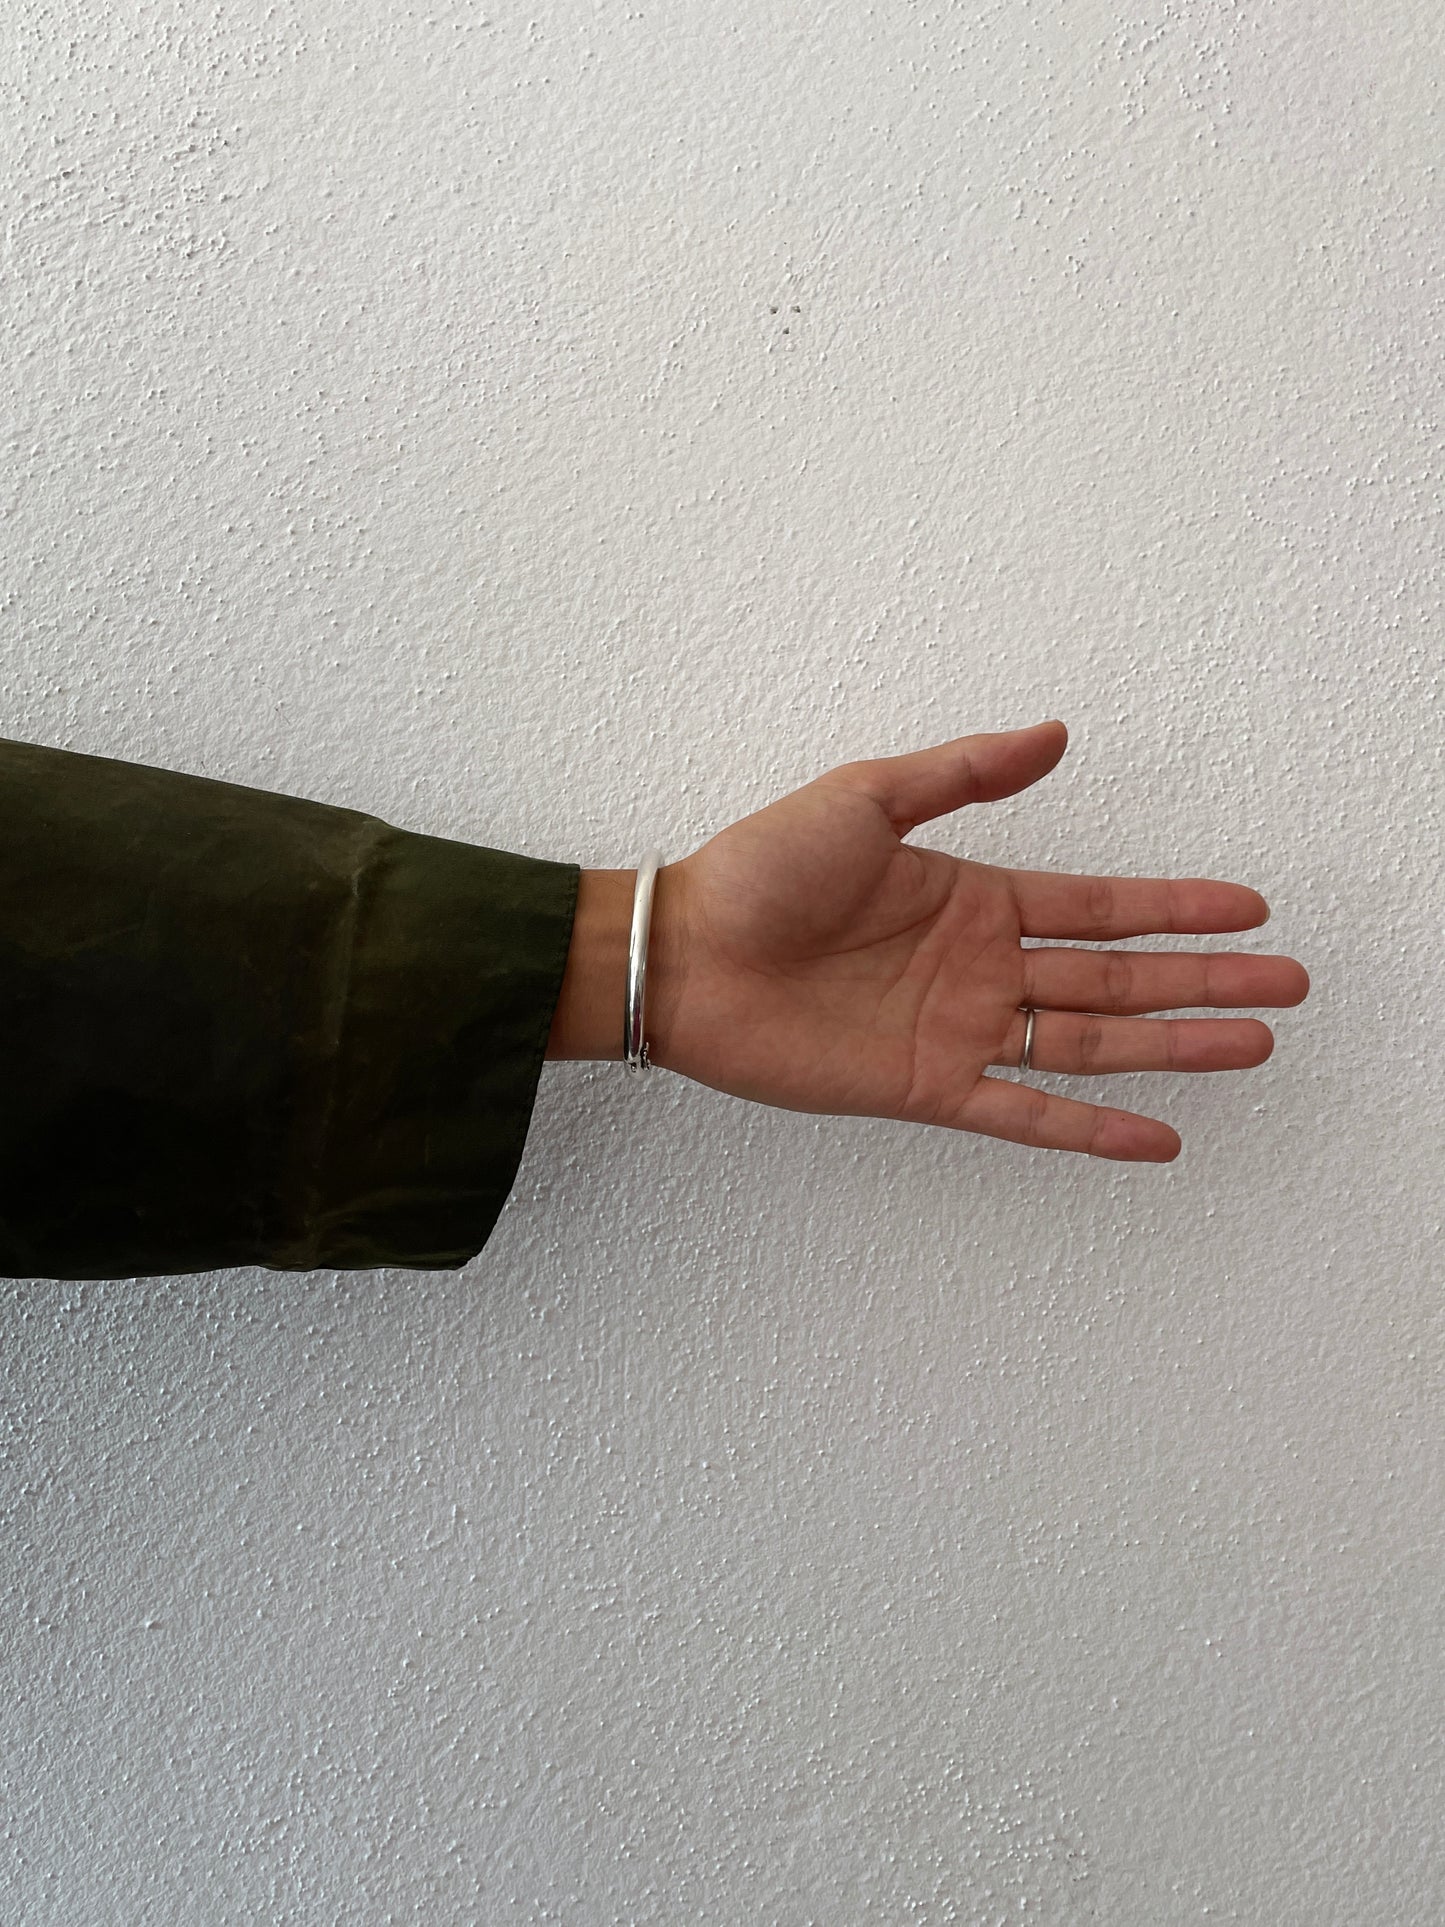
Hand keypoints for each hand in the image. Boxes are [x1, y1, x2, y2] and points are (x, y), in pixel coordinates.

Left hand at [645, 721, 1309, 1161]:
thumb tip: (1054, 734)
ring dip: (1172, 1046)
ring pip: (1091, 1041)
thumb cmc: (760, 869)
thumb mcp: (866, 796)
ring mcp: (958, 1029)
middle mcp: (978, 966)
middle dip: (1202, 981)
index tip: (1247, 909)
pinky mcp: (924, 1085)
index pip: (1099, 905)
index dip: (1176, 908)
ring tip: (1253, 1045)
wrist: (684, 952)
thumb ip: (963, 774)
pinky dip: (1089, 1128)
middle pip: (1117, 976)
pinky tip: (1156, 1137)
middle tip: (1286, 986)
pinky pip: (1024, 1111)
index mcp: (973, 897)